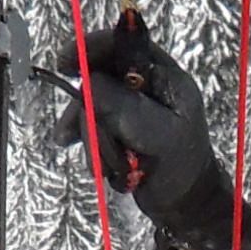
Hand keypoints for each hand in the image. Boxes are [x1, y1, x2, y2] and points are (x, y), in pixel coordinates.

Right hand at [45, 13, 241, 249]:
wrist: (185, 205)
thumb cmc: (181, 169)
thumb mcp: (158, 137)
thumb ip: (125, 108)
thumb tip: (88, 82)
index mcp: (164, 76)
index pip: (124, 44)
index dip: (92, 47)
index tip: (66, 62)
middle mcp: (144, 85)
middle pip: (99, 75)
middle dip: (87, 108)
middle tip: (83, 136)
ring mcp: (130, 106)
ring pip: (91, 103)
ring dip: (88, 134)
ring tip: (100, 166)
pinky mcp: (119, 127)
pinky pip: (91, 124)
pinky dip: (88, 143)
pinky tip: (93, 163)